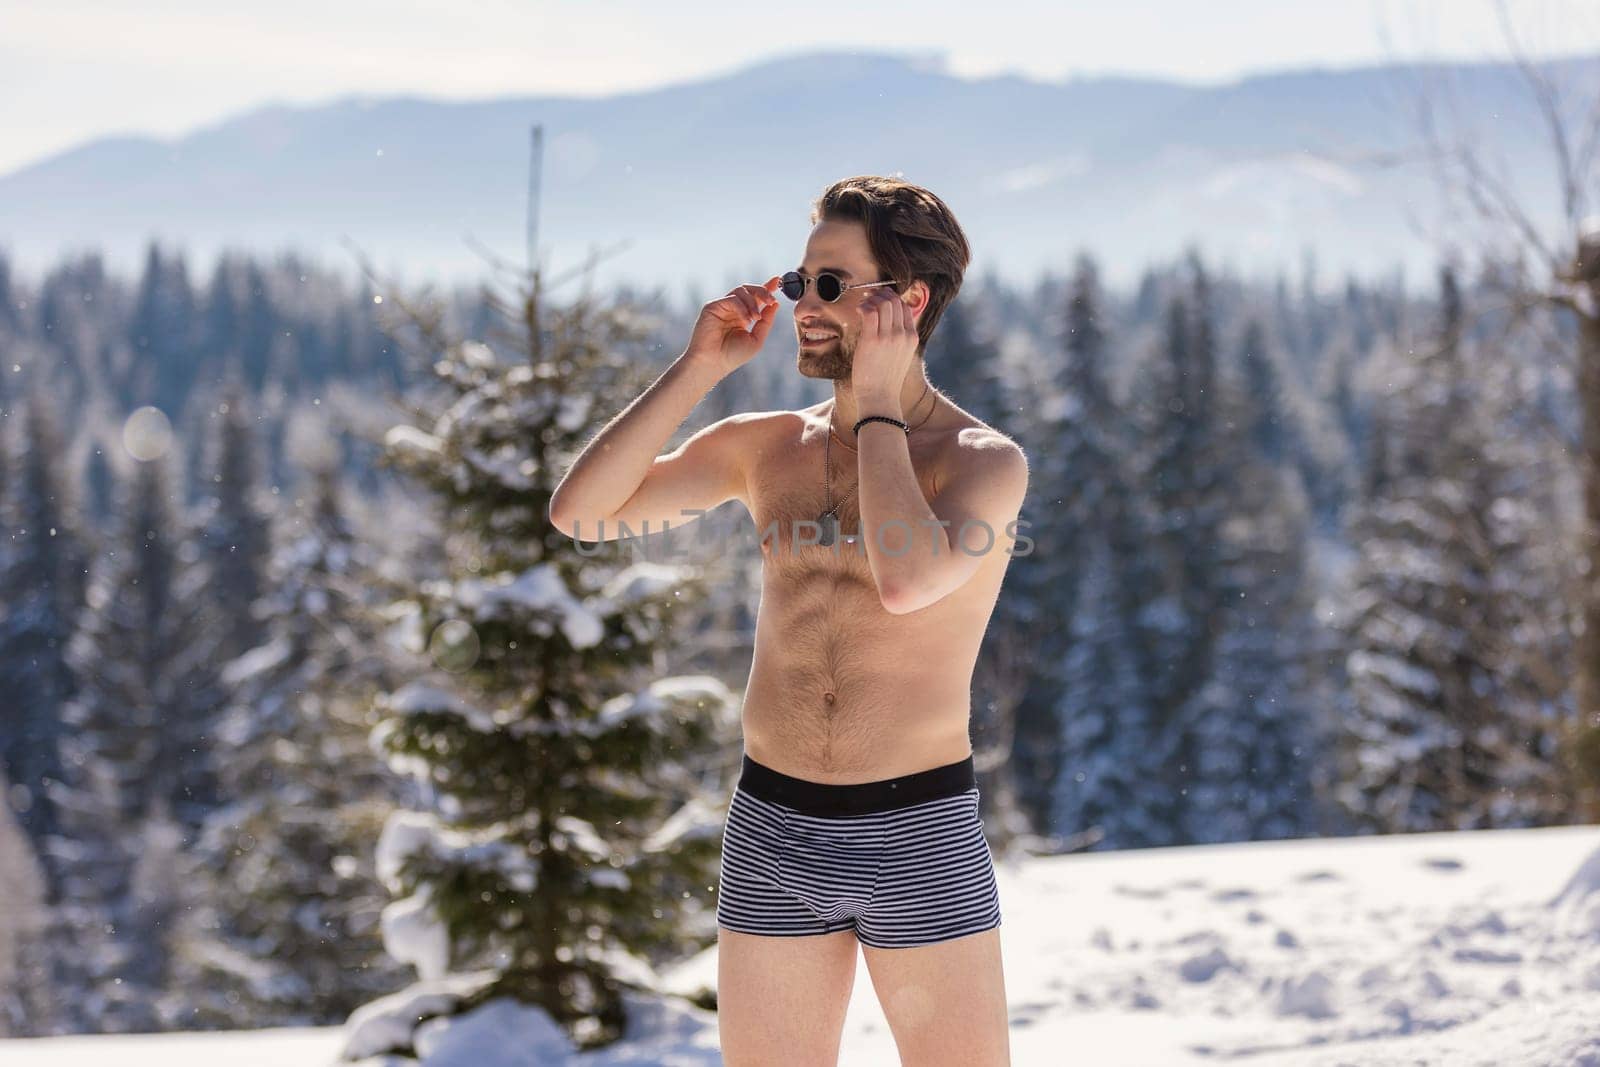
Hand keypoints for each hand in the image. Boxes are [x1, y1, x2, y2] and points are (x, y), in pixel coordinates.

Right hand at [687, 276, 782, 375]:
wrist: (713, 363)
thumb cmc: (733, 355)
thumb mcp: (757, 339)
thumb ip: (766, 321)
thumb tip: (775, 303)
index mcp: (742, 316)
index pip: (755, 297)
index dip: (766, 288)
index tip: (778, 281)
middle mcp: (732, 309)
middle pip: (749, 289)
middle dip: (762, 291)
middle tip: (771, 300)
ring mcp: (722, 307)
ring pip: (741, 291)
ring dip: (753, 303)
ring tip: (756, 318)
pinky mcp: (712, 306)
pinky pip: (731, 299)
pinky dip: (742, 308)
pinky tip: (746, 320)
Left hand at [849, 287, 917, 407]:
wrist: (880, 398)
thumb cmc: (885, 380)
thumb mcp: (900, 357)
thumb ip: (897, 339)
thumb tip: (886, 322)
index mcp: (912, 337)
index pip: (905, 307)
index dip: (891, 298)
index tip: (879, 298)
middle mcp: (903, 334)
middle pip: (894, 301)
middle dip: (880, 294)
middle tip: (869, 297)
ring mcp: (889, 337)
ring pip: (883, 303)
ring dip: (870, 299)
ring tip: (862, 305)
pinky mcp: (873, 340)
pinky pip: (869, 312)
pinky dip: (863, 306)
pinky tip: (858, 310)